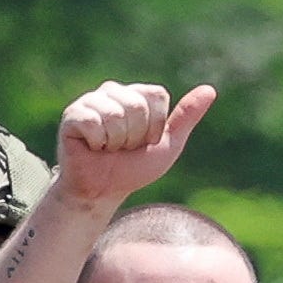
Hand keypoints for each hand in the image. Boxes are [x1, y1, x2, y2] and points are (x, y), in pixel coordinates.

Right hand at [52, 81, 215, 207]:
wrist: (103, 192)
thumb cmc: (133, 169)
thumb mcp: (168, 145)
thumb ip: (187, 117)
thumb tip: (210, 90)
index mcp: (137, 95)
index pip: (157, 96)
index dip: (155, 126)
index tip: (144, 142)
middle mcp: (114, 91)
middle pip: (137, 105)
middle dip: (135, 136)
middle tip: (123, 148)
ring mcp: (91, 101)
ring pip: (115, 115)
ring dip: (115, 142)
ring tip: (107, 148)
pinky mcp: (73, 114)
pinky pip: (94, 122)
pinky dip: (98, 142)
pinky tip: (92, 147)